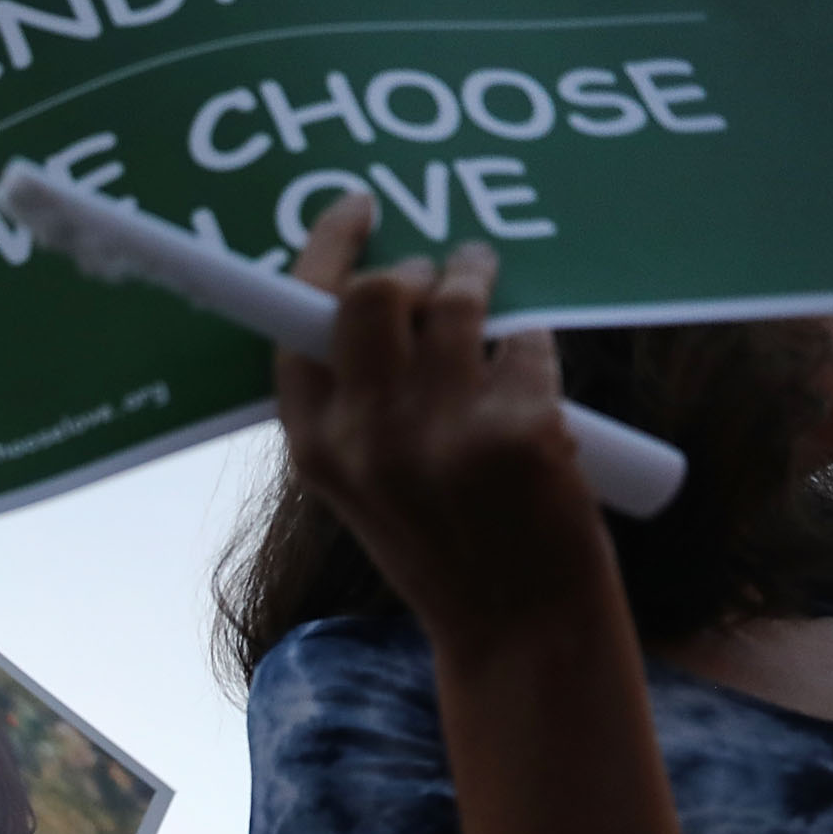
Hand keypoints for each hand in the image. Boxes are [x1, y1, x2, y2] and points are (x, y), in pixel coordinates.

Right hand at [276, 193, 618, 648]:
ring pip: (457, 300)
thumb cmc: (446, 546)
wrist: (518, 625)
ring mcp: (443, 432)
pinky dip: (534, 349)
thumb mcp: (365, 484)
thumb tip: (384, 300)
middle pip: (374, 293)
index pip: (298, 325)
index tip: (356, 207)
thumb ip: (355, 405)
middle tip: (439, 277)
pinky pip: (526, 341)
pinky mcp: (519, 429)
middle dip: (412, 270)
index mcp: (317, 447)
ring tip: (490, 298)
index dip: (325, 252)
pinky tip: (533, 385)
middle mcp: (369, 437)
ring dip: (479, 281)